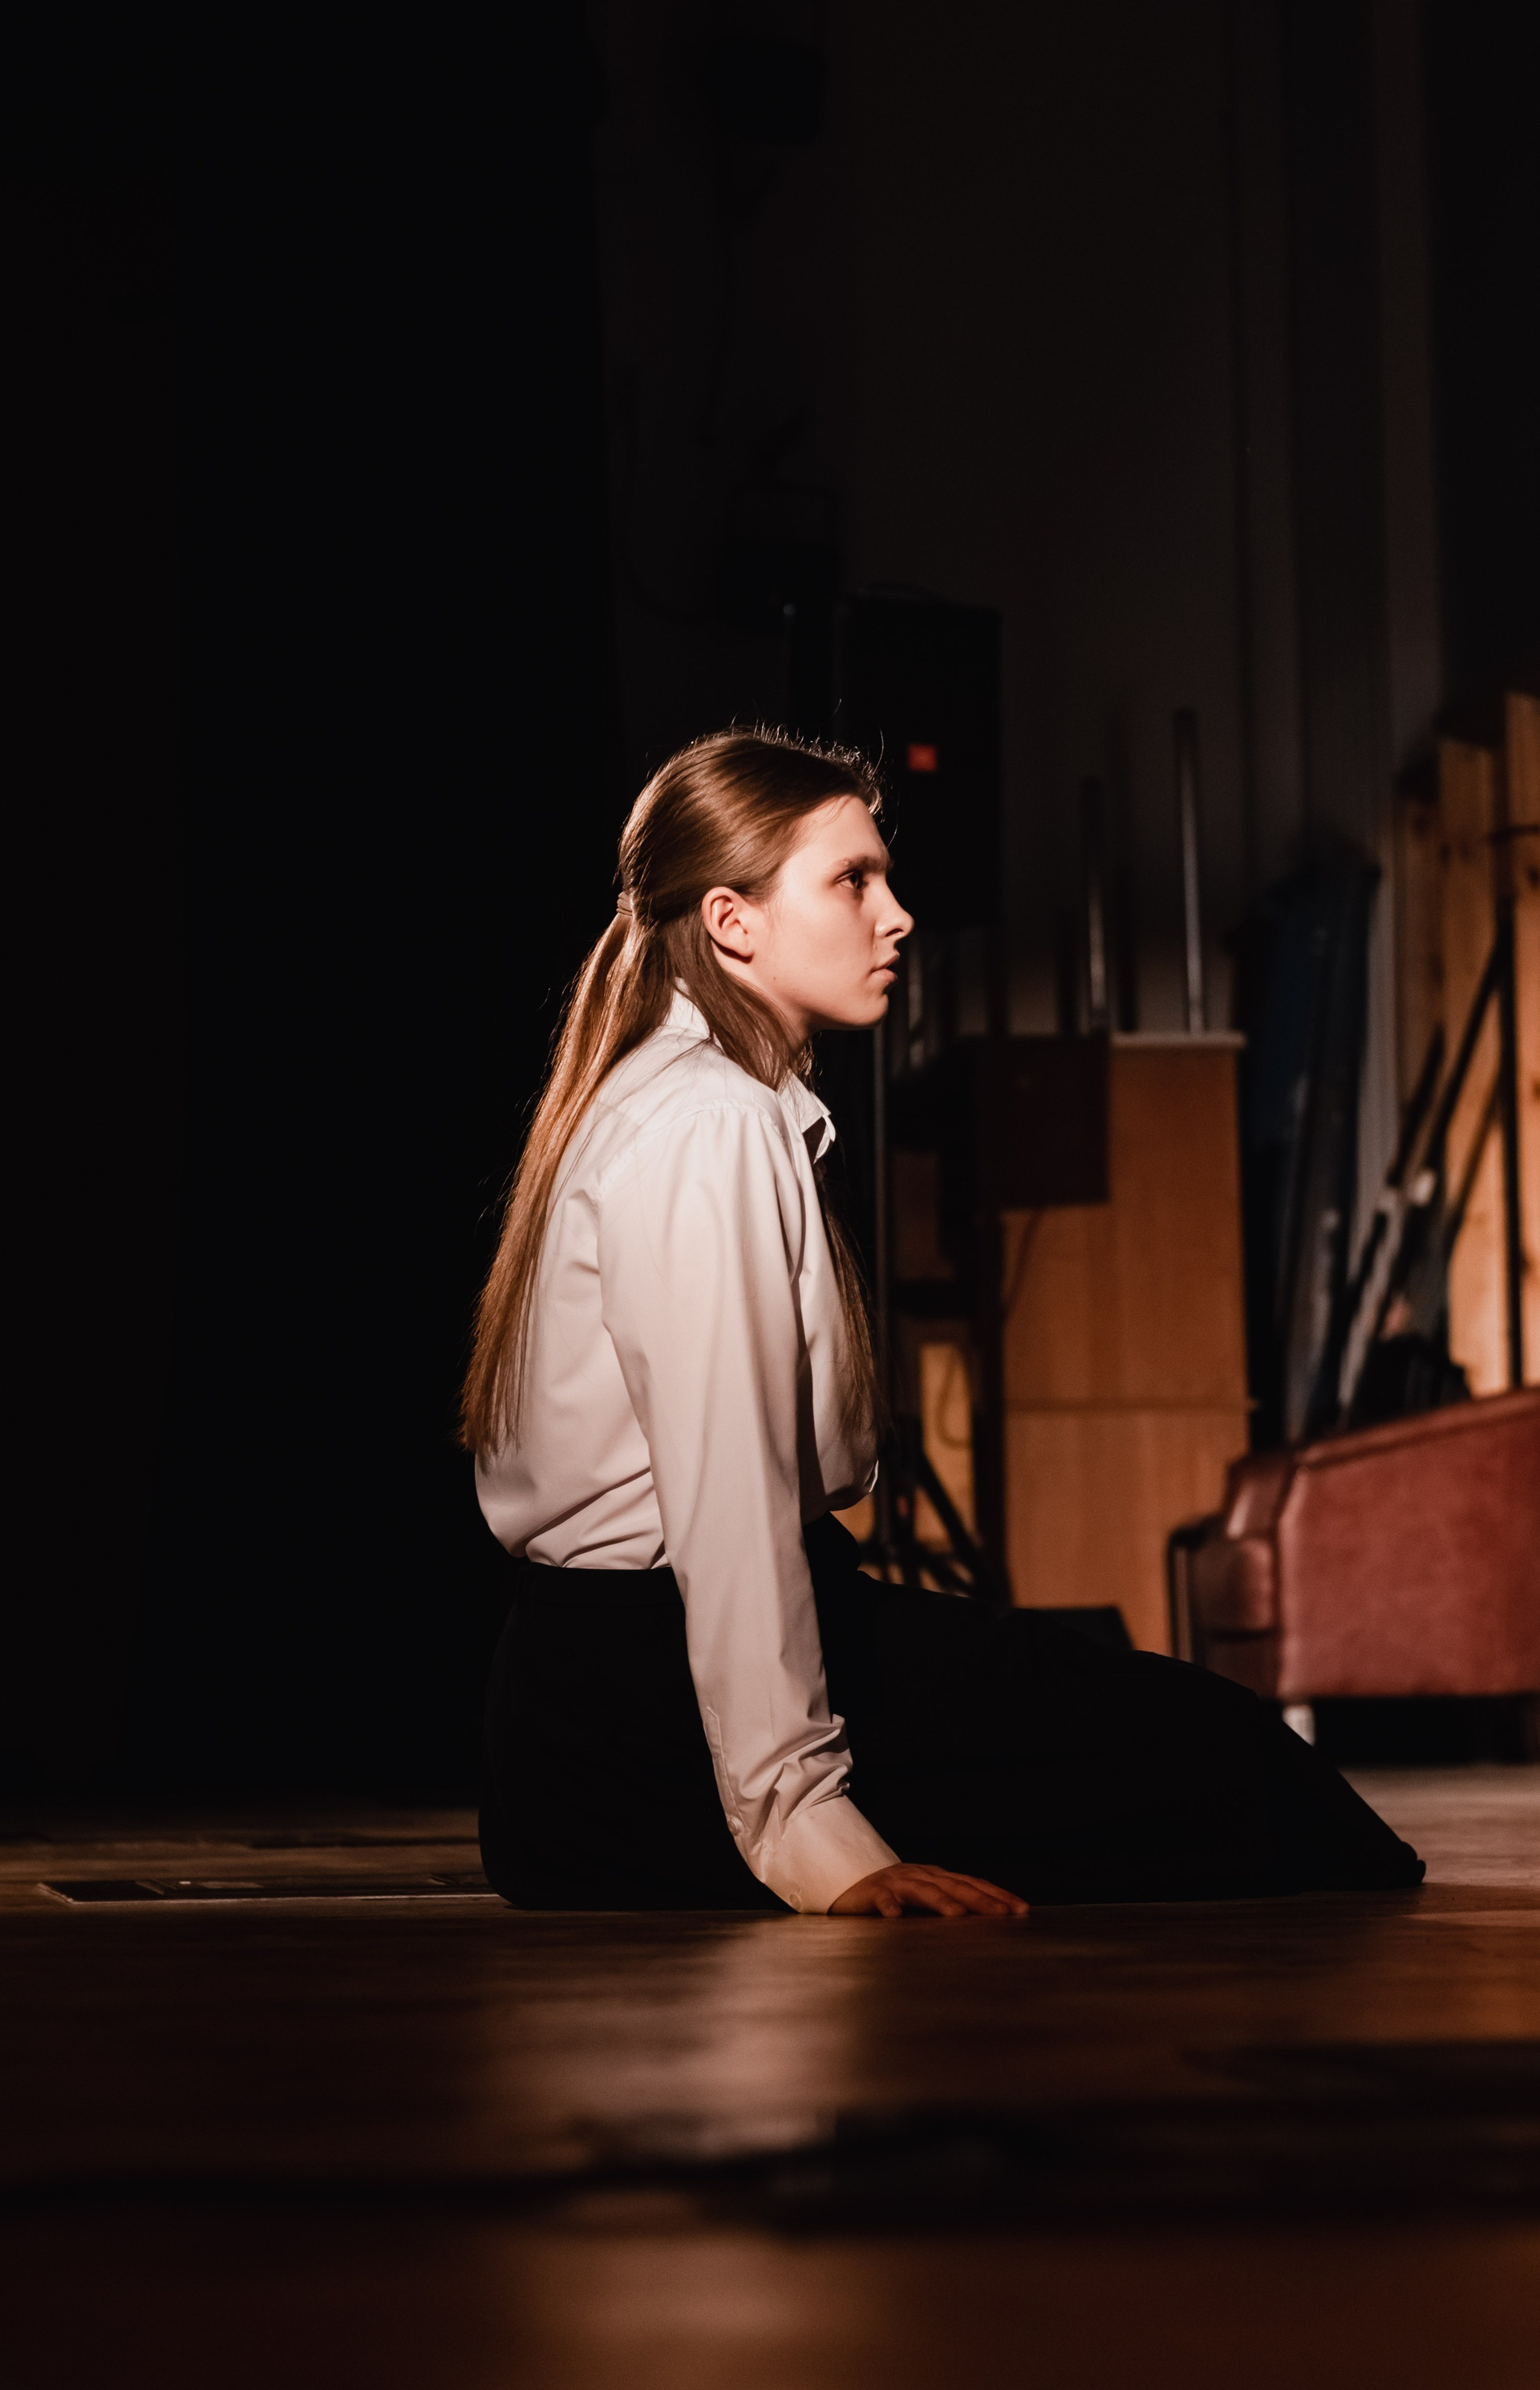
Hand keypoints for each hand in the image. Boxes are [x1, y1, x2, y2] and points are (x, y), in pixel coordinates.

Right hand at [828, 1863, 1026, 1918]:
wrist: (851, 1883)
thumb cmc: (894, 1895)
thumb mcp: (927, 1897)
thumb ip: (951, 1904)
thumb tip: (988, 1918)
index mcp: (937, 1877)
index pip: (973, 1883)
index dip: (997, 1895)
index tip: (1021, 1909)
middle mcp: (921, 1876)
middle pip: (955, 1886)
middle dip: (981, 1900)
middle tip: (1003, 1914)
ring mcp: (897, 1882)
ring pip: (923, 1891)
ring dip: (941, 1902)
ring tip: (958, 1915)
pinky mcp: (872, 1893)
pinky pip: (881, 1900)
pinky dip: (889, 1907)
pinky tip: (895, 1917)